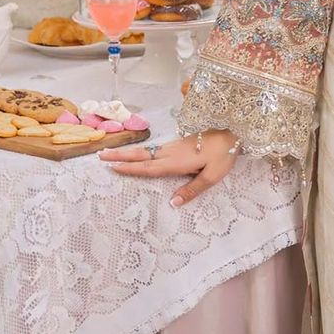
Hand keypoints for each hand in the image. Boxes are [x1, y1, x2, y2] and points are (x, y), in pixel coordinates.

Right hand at [99, 129, 237, 206]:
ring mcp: (174, 146)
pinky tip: (137, 154)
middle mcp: (171, 153)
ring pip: (146, 151)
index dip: (130, 169)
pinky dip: (140, 152)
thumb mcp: (212, 176)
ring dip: (128, 153)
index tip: (112, 168)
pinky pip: (154, 150)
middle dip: (120, 156)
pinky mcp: (178, 144)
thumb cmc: (224, 155)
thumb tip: (173, 203)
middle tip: (101, 156)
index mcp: (176, 162)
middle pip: (141, 156)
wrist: (233, 130)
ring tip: (112, 154)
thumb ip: (192, 189)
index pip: (149, 167)